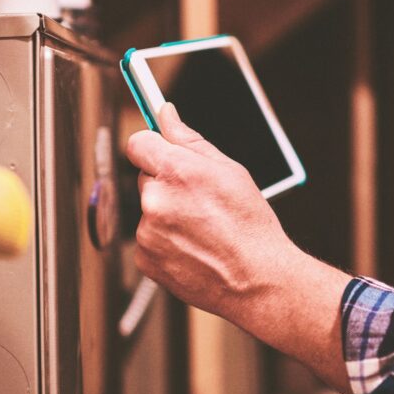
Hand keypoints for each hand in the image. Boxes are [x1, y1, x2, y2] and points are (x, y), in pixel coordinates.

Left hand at [126, 102, 298, 324]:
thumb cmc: (250, 226)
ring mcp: (147, 232)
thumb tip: (166, 114)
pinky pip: (148, 240)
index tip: (161, 153)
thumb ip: (189, 140)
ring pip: (149, 211)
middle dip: (167, 184)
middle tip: (200, 202)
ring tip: (202, 230)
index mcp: (176, 171)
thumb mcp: (229, 171)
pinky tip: (193, 248)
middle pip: (145, 178)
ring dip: (166, 215)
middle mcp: (155, 200)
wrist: (256, 280)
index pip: (138, 143)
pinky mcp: (145, 258)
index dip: (152, 147)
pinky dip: (165, 242)